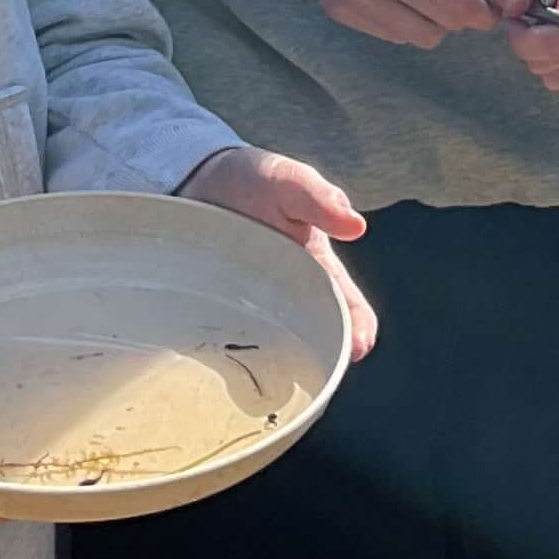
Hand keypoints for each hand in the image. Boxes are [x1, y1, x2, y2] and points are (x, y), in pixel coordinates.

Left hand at [180, 145, 379, 359]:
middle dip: (319, 358)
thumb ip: (319, 198)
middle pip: (314, 337)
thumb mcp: (288, 181)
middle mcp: (290, 294)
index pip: (348, 305)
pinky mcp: (217, 312)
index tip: (358, 347)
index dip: (358, 328)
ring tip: (269, 378)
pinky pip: (228, 340)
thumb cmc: (254, 181)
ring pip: (271, 346)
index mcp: (316, 267)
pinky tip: (221, 366)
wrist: (199, 180)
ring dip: (273, 362)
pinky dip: (229, 358)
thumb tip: (355, 226)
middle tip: (315, 372)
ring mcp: (253, 307)